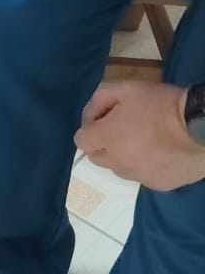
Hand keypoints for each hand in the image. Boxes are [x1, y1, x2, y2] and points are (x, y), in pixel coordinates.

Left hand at [75, 82, 204, 191]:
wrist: (201, 127)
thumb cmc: (162, 104)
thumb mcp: (127, 89)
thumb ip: (100, 99)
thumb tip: (90, 115)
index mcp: (108, 138)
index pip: (81, 141)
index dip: (91, 129)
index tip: (105, 120)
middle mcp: (118, 162)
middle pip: (97, 157)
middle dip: (103, 144)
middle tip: (123, 129)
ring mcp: (138, 176)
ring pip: (119, 168)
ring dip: (123, 157)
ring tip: (144, 141)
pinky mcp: (157, 185)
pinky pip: (141, 176)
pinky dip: (145, 166)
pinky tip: (159, 153)